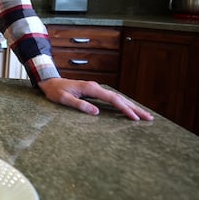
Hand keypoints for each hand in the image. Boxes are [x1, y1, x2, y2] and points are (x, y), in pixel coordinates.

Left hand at [38, 77, 153, 120]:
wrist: (49, 81)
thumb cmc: (55, 91)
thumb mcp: (64, 99)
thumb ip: (80, 105)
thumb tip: (96, 112)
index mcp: (91, 89)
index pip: (113, 99)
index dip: (125, 109)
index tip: (135, 118)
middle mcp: (96, 87)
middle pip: (119, 98)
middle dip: (134, 108)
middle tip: (149, 118)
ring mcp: (96, 89)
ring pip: (117, 98)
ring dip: (131, 106)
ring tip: (144, 115)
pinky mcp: (94, 92)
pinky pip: (112, 99)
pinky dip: (122, 104)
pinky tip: (128, 109)